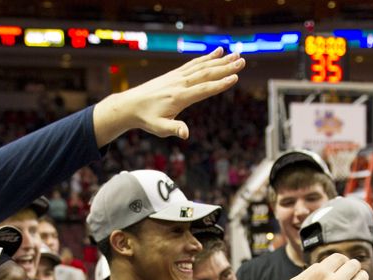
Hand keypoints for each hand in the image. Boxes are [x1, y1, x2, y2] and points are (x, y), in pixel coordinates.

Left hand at [93, 49, 244, 143]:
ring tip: (236, 55)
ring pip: (202, 66)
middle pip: (206, 74)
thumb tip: (186, 134)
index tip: (235, 78)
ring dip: (220, 60)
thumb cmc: (146, 119)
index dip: (220, 84)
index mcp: (179, 97)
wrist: (130, 105)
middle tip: (242, 61)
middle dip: (225, 68)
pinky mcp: (175, 74)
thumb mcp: (159, 128)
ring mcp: (177, 77)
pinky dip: (207, 58)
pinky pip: (194, 64)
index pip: (203, 89)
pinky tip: (218, 53)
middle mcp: (180, 84)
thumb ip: (174, 129)